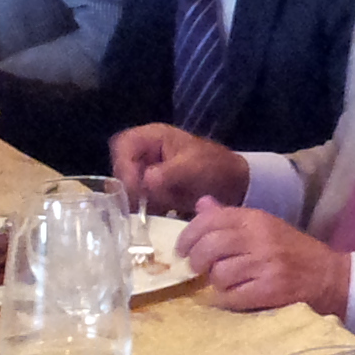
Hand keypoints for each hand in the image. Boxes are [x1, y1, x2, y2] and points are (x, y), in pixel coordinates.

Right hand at [110, 122, 248, 212]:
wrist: (234, 185)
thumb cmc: (215, 166)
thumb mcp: (194, 166)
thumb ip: (169, 172)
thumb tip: (146, 180)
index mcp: (153, 137)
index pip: (124, 145)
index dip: (124, 165)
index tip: (135, 187)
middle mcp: (145, 153)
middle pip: (120, 167)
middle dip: (129, 186)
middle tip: (142, 203)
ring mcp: (146, 173)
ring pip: (126, 187)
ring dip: (136, 200)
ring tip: (153, 210)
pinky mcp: (151, 193)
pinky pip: (137, 201)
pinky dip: (143, 210)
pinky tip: (155, 217)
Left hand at [174, 199, 349, 314]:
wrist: (330, 276)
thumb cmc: (293, 252)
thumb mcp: (264, 227)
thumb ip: (230, 218)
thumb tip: (201, 204)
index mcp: (256, 218)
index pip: (210, 220)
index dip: (188, 236)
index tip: (182, 250)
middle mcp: (260, 237)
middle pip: (209, 246)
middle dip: (196, 261)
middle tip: (198, 269)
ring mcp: (266, 263)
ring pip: (218, 274)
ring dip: (216, 283)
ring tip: (226, 283)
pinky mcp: (271, 289)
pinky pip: (232, 296)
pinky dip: (228, 300)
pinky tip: (237, 296)